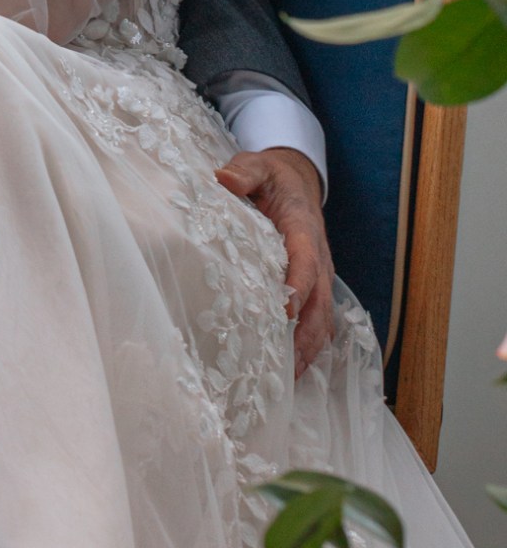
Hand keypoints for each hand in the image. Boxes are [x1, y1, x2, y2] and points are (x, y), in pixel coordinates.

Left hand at [217, 147, 334, 377]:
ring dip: (308, 350)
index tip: (285, 311)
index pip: (306, 263)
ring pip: (323, 319)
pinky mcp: (315, 288)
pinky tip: (292, 371)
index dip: (298, 287)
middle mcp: (318, 258)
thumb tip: (224, 178)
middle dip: (305, 335)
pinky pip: (319, 322)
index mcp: (304, 231)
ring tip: (287, 381)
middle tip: (285, 365)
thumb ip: (244, 171)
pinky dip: (310, 348)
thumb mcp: (258, 166)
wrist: (296, 182)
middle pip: (320, 303)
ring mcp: (320, 276)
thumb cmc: (271, 177)